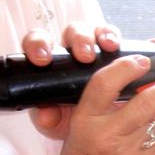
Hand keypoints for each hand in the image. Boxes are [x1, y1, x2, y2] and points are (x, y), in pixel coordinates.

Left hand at [23, 22, 121, 138]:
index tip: (42, 61)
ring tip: (107, 47)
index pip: (38, 43)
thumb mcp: (57, 122)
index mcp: (49, 62)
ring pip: (92, 30)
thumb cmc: (69, 116)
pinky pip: (112, 35)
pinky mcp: (110, 49)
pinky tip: (117, 46)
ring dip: (99, 36)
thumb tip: (46, 116)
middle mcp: (69, 50)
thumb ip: (49, 119)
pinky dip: (114, 37)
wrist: (95, 124)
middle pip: (69, 32)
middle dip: (77, 40)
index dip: (37, 46)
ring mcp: (91, 46)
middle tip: (84, 56)